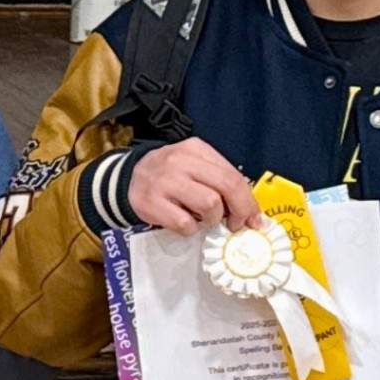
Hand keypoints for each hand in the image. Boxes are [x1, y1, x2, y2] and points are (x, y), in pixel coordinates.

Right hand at [123, 136, 265, 232]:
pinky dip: (190, 230)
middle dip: (239, 211)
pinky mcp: (152, 203)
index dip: (248, 201)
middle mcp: (181, 161)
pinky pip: (185, 223)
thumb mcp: (192, 166)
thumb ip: (218, 180)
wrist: (125, 180)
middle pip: (226, 186)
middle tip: (236, 226)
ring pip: (210, 204)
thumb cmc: (168, 176)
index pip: (233, 175)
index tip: (253, 219)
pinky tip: (185, 224)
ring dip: (212, 220)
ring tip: (204, 221)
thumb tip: (248, 210)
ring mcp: (166, 182)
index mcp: (196, 149)